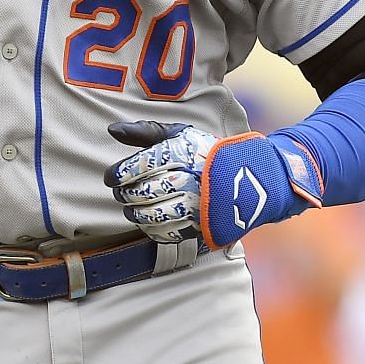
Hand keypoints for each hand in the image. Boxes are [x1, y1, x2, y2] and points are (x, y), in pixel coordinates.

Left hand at [104, 120, 322, 247]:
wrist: (253, 178)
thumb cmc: (208, 153)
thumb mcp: (182, 135)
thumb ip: (146, 132)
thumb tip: (113, 130)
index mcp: (185, 154)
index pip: (142, 165)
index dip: (120, 173)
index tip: (111, 177)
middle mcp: (192, 179)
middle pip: (146, 192)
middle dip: (125, 195)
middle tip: (120, 194)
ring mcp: (199, 205)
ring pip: (154, 215)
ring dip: (135, 214)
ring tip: (130, 209)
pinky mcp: (203, 225)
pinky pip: (168, 233)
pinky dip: (151, 230)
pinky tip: (147, 222)